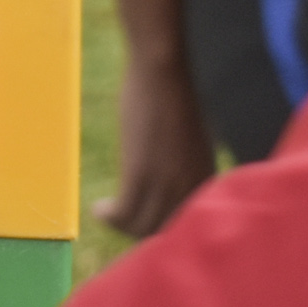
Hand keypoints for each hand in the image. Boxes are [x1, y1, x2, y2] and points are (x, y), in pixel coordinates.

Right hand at [96, 49, 217, 237]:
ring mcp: (168, 182)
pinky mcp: (141, 173)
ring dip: (122, 226)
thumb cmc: (176, 96)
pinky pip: (125, 213)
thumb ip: (188, 162)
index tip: (142, 224)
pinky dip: (110, 217)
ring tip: (107, 214)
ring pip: (144, 226)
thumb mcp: (192, 137)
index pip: (190, 223)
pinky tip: (99, 209)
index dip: (164, 229)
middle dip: (141, 233)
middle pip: (166, 231)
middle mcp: (193, 187)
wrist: (163, 73)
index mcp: (209, 179)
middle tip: (120, 221)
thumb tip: (175, 172)